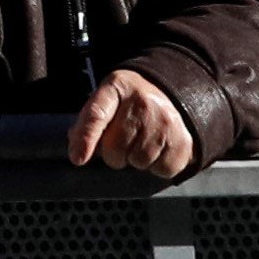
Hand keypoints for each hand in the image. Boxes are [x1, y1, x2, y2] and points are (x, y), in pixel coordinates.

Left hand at [66, 69, 197, 179]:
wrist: (172, 94)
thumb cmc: (130, 101)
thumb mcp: (107, 99)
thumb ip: (89, 121)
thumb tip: (76, 149)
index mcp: (117, 87)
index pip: (97, 114)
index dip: (85, 138)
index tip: (77, 159)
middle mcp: (142, 103)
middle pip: (116, 148)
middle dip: (113, 154)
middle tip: (121, 142)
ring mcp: (165, 122)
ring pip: (138, 162)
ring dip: (135, 160)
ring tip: (141, 142)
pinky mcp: (183, 141)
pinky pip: (161, 170)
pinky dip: (156, 166)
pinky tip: (157, 149)